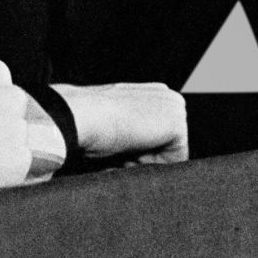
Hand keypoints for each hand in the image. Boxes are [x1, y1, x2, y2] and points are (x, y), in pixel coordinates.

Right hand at [53, 83, 187, 162]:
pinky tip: (132, 147)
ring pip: (170, 154)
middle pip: (168, 144)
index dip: (137, 146)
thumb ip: (132, 123)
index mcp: (154, 92)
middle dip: (144, 154)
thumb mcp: (114, 117)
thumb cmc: (88, 117)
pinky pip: (174, 162)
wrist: (80, 113)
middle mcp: (168, 96)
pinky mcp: (177, 125)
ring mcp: (175, 108)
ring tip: (123, 146)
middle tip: (119, 146)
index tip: (116, 141)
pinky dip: (152, 164)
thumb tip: (134, 143)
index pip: (159, 134)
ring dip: (146, 160)